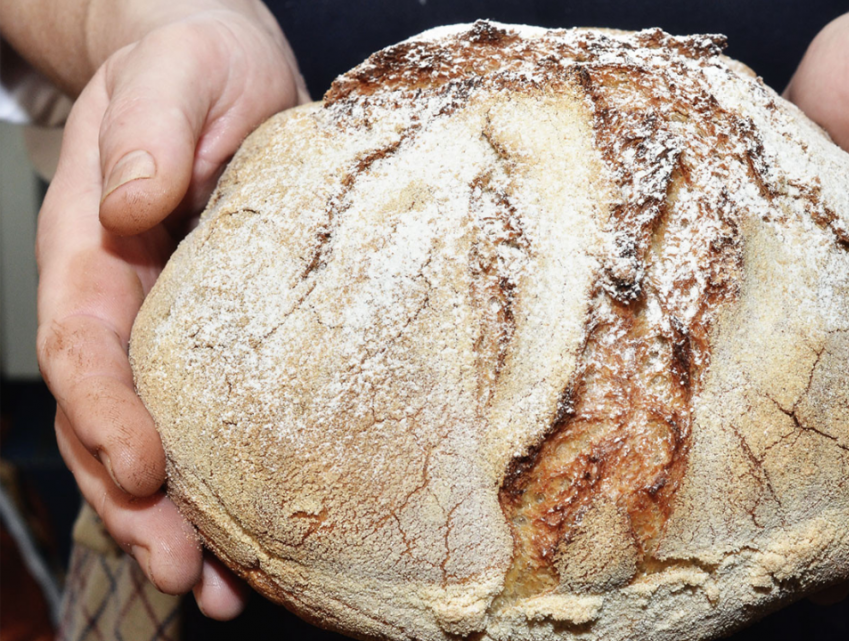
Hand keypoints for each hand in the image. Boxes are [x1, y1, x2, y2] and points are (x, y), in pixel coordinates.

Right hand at [35, 5, 306, 618]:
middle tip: (183, 574)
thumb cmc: (194, 66)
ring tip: (218, 593)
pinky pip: (213, 424)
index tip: (145, 466)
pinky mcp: (225, 345)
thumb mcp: (176, 77)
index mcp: (94, 252)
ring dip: (175, 523)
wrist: (220, 73)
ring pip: (154, 442)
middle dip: (135, 505)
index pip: (83, 344)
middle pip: (110, 421)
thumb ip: (150, 132)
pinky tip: (256, 549)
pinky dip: (225, 489)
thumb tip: (135, 205)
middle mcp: (123, 306)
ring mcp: (170, 333)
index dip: (103, 411)